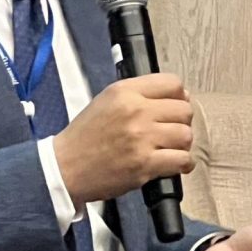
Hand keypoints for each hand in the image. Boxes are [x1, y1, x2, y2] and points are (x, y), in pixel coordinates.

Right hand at [52, 74, 192, 207]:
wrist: (66, 167)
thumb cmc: (86, 136)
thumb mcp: (107, 100)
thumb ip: (138, 94)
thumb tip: (178, 97)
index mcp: (125, 91)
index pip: (172, 83)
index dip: (179, 96)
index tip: (174, 107)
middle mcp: (135, 110)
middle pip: (184, 110)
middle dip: (181, 122)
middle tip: (170, 131)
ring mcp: (141, 138)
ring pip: (186, 135)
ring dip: (182, 144)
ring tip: (170, 148)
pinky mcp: (145, 164)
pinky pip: (182, 159)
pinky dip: (183, 164)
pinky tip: (174, 164)